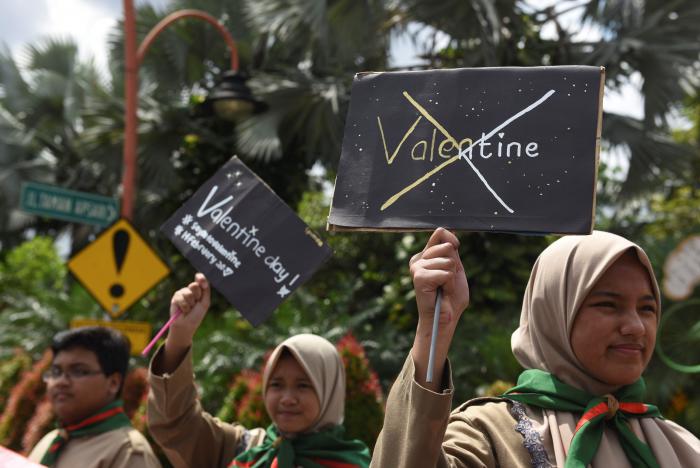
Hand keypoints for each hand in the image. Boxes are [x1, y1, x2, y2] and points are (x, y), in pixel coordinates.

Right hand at [166, 273, 209, 348]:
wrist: (186, 324)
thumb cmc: (197, 315)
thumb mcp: (205, 302)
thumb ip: (205, 290)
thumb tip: (201, 279)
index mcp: (200, 290)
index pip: (200, 279)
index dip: (201, 279)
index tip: (202, 283)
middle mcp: (191, 289)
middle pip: (194, 285)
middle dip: (197, 296)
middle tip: (195, 304)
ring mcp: (183, 292)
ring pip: (188, 293)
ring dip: (190, 304)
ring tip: (189, 309)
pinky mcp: (176, 297)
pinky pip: (181, 298)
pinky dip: (184, 306)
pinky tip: (183, 310)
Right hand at [409, 228, 468, 389]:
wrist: (445, 318)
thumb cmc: (451, 296)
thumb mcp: (455, 267)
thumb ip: (450, 250)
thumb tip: (442, 231)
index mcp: (426, 255)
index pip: (440, 233)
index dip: (453, 243)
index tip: (454, 260)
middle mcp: (418, 259)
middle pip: (447, 246)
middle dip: (454, 265)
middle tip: (447, 281)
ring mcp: (417, 267)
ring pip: (448, 260)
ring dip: (452, 277)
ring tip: (443, 288)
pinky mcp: (419, 277)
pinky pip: (446, 273)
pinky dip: (449, 284)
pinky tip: (440, 292)